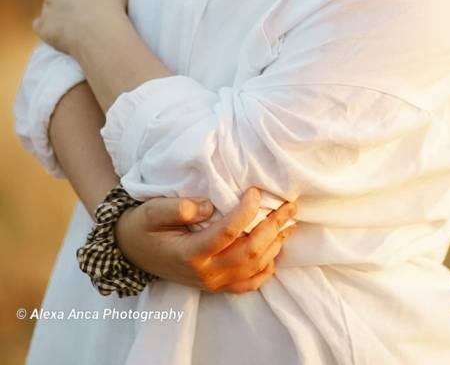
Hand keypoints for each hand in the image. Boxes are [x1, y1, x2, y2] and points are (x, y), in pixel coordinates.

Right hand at [115, 188, 297, 293]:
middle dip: (273, 227)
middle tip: (290, 206)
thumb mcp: (153, 211)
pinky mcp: (215, 285)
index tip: (256, 191)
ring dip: (275, 245)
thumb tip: (208, 205)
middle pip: (248, 252)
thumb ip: (178, 208)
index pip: (227, 233)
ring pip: (253, 268)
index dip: (246, 211)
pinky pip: (247, 284)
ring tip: (290, 222)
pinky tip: (276, 251)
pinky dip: (266, 269)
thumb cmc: (143, 226)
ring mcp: (212, 282)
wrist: (131, 251)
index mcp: (190, 252)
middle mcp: (205, 272)